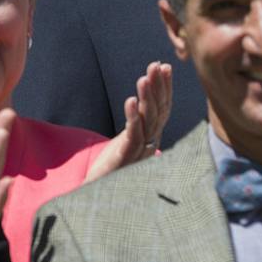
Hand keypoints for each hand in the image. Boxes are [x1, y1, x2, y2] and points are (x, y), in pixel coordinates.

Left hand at [85, 62, 174, 182]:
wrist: (97, 196)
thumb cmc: (111, 169)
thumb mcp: (125, 143)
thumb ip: (136, 127)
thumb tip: (141, 107)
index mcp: (151, 137)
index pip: (163, 107)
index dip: (164, 87)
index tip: (164, 67)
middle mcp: (150, 142)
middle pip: (158, 110)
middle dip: (158, 86)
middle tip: (157, 65)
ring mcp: (139, 150)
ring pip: (148, 120)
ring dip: (147, 97)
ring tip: (144, 77)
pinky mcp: (125, 157)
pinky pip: (133, 134)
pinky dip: (133, 117)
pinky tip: (130, 100)